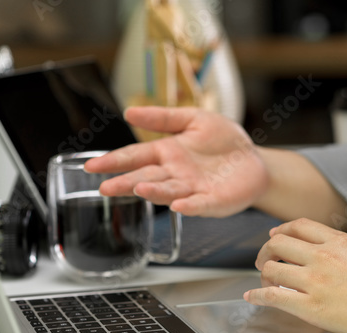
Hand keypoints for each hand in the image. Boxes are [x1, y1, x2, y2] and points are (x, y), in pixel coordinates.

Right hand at [83, 106, 267, 216]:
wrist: (255, 161)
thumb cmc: (224, 141)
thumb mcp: (194, 119)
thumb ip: (163, 118)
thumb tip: (129, 111)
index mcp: (167, 153)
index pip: (135, 157)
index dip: (114, 161)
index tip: (92, 165)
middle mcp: (175, 174)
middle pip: (146, 178)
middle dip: (125, 183)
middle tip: (105, 187)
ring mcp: (193, 190)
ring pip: (169, 192)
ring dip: (154, 192)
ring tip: (138, 189)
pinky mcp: (214, 201)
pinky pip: (200, 205)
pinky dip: (189, 206)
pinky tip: (179, 206)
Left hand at [244, 218, 346, 332]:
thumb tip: (339, 249)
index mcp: (340, 242)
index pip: (299, 226)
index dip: (282, 230)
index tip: (276, 236)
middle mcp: (323, 257)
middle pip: (278, 243)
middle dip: (266, 251)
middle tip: (264, 259)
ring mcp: (315, 282)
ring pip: (271, 269)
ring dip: (263, 274)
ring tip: (264, 281)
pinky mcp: (311, 307)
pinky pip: (273, 297)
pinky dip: (258, 295)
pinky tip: (253, 297)